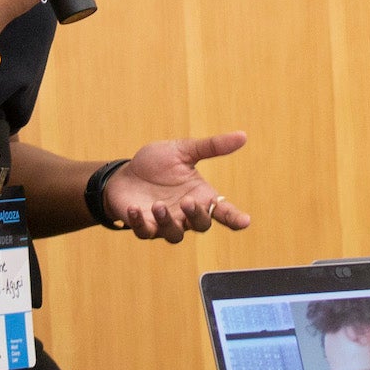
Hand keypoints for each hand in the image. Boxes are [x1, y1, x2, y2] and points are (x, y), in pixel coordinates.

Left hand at [103, 133, 251, 241]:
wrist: (125, 173)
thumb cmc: (157, 164)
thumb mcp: (184, 150)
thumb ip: (211, 147)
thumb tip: (242, 135)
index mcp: (200, 196)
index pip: (223, 211)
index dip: (235, 218)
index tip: (245, 221)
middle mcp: (186, 213)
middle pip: (201, 225)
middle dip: (196, 215)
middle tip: (187, 201)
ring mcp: (165, 223)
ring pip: (175, 234)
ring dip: (168, 222)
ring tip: (158, 205)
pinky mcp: (144, 226)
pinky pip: (145, 232)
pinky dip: (140, 223)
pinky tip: (135, 209)